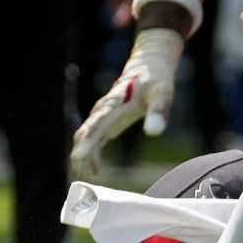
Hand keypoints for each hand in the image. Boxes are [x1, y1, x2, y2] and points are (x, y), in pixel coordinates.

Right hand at [70, 26, 182, 176]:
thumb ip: (159, 112)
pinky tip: (97, 170)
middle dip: (81, 153)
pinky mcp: (108, 120)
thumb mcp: (162, 94)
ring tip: (87, 176)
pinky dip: (93, 153)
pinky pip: (95, 138)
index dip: (88, 141)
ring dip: (85, 156)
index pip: (97, 123)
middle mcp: (104, 109)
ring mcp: (104, 115)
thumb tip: (154, 133)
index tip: (79, 156)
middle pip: (86, 132)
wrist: (149, 66)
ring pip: (87, 136)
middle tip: (80, 174)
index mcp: (115, 102)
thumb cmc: (156, 80)